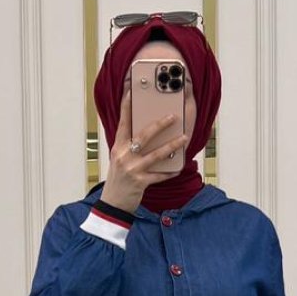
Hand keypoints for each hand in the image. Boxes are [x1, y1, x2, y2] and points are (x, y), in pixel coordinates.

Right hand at [100, 81, 188, 215]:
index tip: (131, 91)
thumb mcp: (120, 159)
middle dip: (160, 125)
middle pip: (144, 136)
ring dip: (172, 145)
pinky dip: (170, 171)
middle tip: (173, 116)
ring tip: (184, 138)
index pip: (123, 123)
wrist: (113, 204)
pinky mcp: (140, 182)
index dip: (126, 106)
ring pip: (156, 154)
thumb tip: (149, 134)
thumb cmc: (119, 179)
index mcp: (118, 148)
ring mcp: (132, 169)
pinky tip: (178, 167)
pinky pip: (160, 175)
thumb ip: (130, 147)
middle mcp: (124, 156)